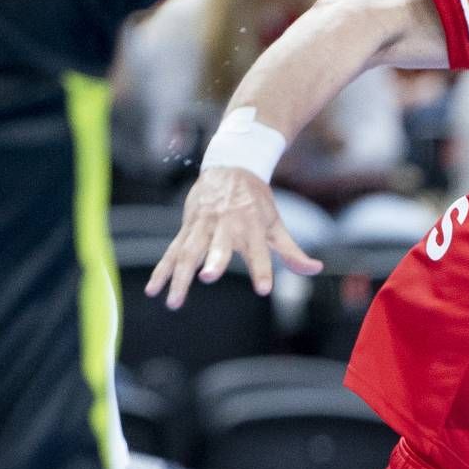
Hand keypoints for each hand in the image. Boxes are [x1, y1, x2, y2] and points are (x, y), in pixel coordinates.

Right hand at [144, 167, 322, 309]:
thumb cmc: (256, 201)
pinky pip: (172, 251)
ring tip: (173, 302)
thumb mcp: (276, 224)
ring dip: (179, 276)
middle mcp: (227, 225)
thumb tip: (314, 270)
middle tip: (208, 277)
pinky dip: (162, 271)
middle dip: (213, 261)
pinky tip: (153, 290)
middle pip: (218, 246)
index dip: (262, 269)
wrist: (231, 166)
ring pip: (188, 252)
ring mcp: (203, 225)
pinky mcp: (187, 227)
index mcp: (252, 226)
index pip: (259, 251)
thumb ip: (291, 251)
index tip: (263, 289)